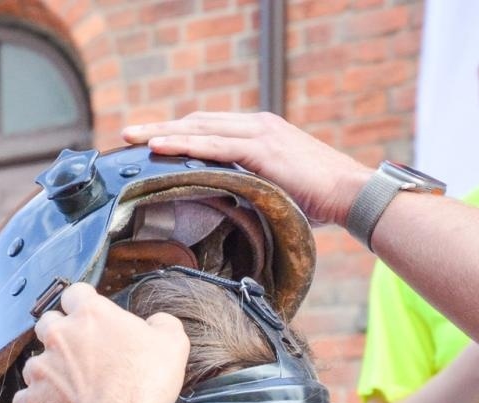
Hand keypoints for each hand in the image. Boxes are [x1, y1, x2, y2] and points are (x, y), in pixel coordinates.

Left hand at [12, 282, 188, 402]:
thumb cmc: (142, 384)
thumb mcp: (172, 344)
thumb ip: (162, 324)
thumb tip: (158, 322)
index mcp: (90, 314)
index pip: (76, 292)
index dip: (83, 302)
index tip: (90, 314)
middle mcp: (58, 335)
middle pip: (48, 322)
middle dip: (61, 333)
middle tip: (82, 352)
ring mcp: (40, 367)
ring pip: (36, 361)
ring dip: (50, 370)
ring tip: (73, 386)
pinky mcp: (30, 398)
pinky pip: (26, 396)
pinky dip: (38, 402)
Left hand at [122, 111, 371, 227]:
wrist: (351, 193)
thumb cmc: (318, 200)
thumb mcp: (274, 189)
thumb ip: (249, 188)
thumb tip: (224, 206)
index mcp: (259, 132)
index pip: (209, 126)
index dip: (178, 132)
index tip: (149, 141)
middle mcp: (257, 125)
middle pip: (198, 120)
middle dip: (160, 127)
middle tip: (127, 135)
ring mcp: (259, 133)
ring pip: (200, 128)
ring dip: (162, 132)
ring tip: (131, 137)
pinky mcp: (261, 148)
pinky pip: (213, 144)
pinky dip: (183, 144)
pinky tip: (158, 147)